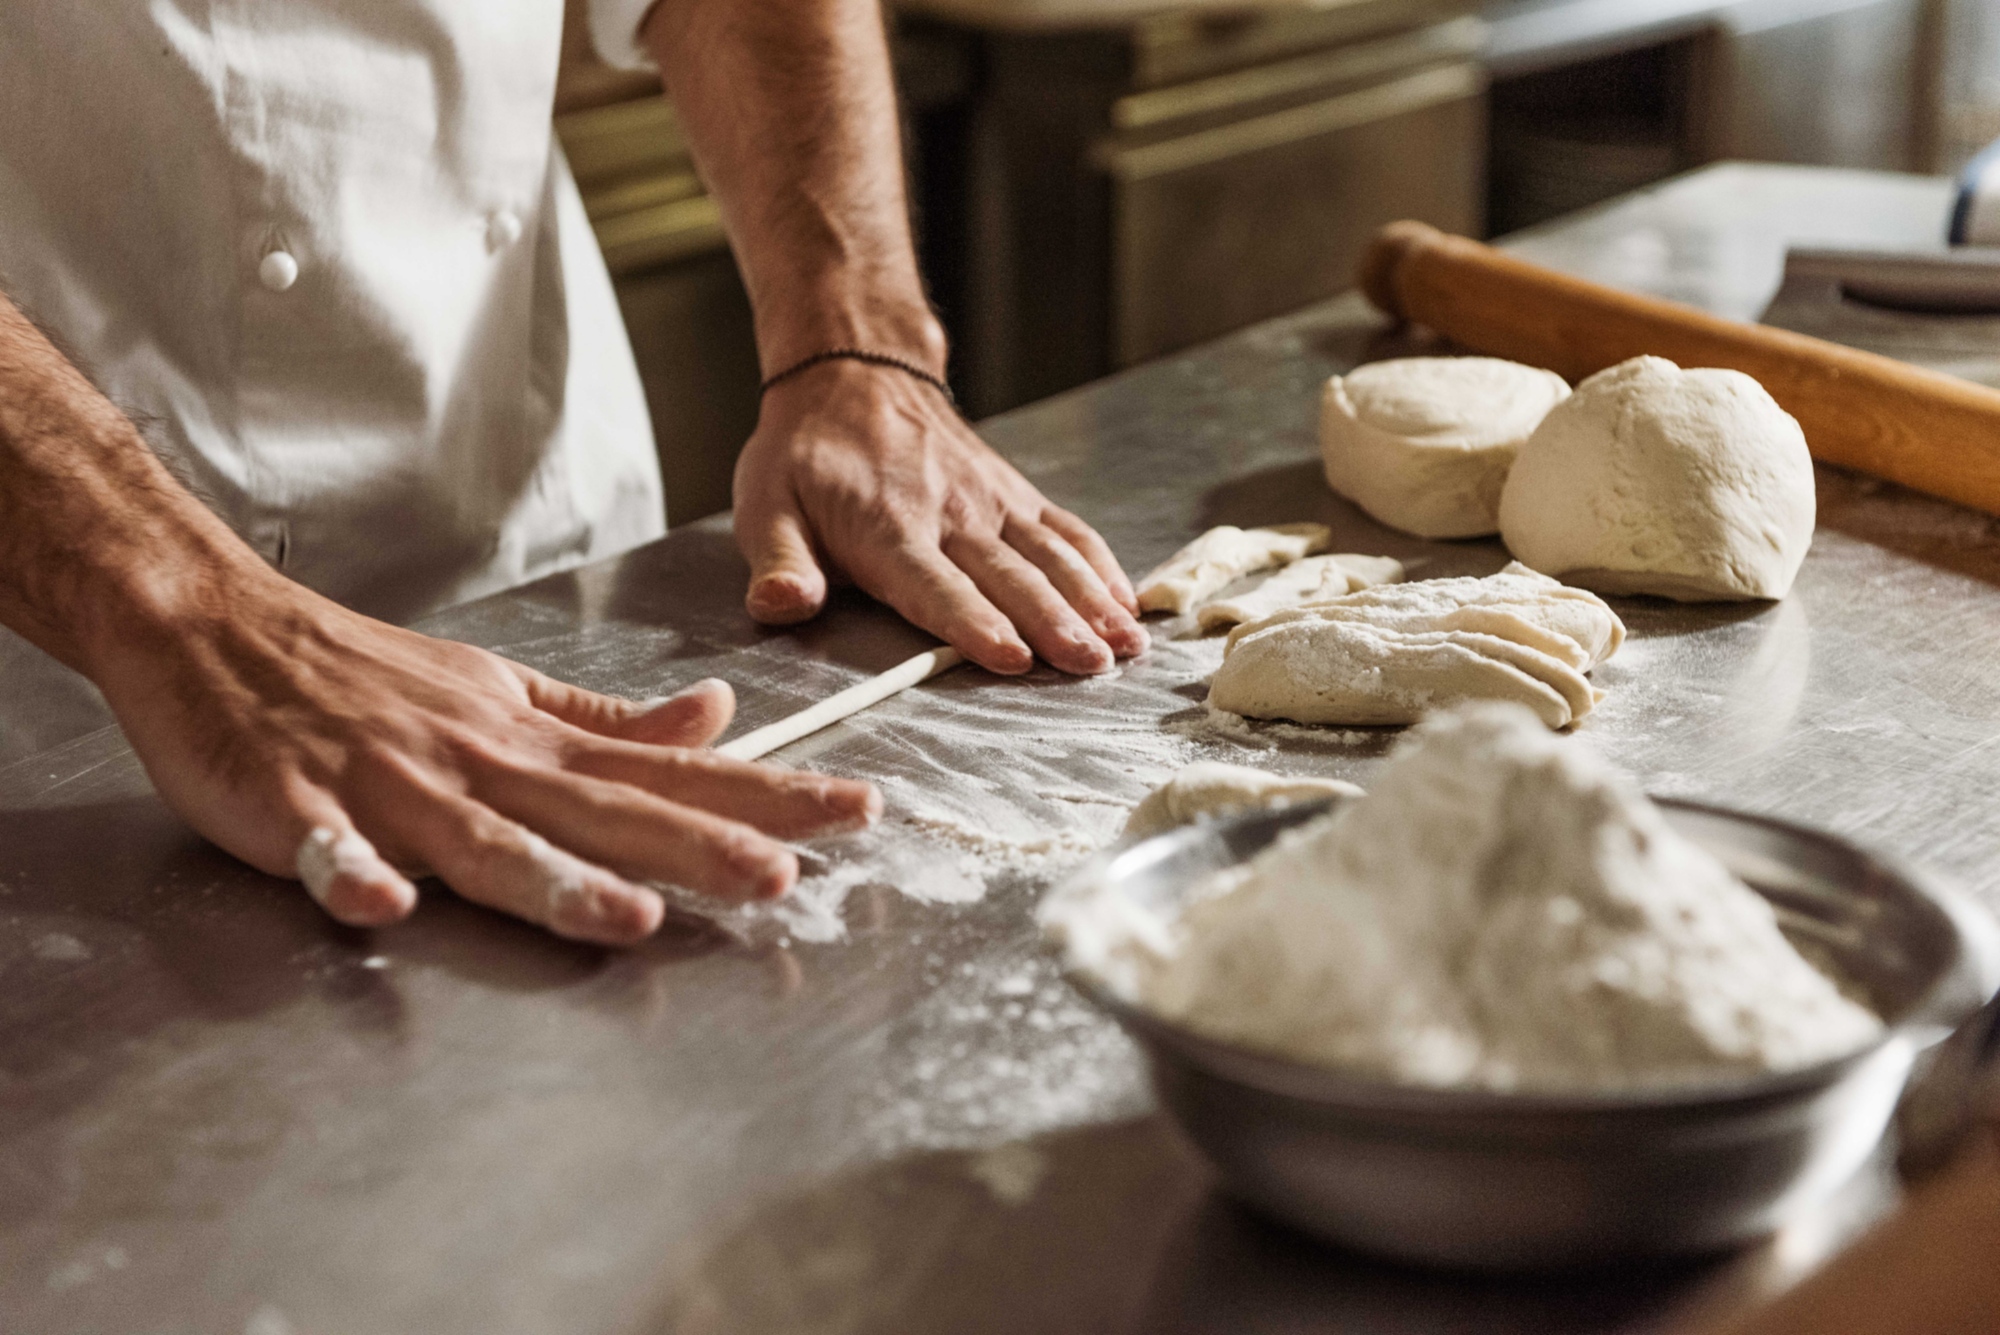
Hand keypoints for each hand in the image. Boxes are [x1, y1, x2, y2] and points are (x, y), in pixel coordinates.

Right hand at [87, 570, 880, 944]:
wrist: (218, 622)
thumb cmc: (367, 671)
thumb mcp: (502, 690)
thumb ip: (608, 721)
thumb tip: (719, 715)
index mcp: (532, 742)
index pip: (669, 773)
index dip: (763, 795)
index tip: (855, 812)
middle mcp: (480, 761)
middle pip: (603, 812)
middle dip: (696, 848)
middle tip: (782, 878)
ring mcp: (389, 781)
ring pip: (484, 839)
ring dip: (555, 879)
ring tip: (629, 918)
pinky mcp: (294, 805)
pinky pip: (324, 846)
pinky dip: (350, 871)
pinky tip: (381, 903)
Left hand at [732, 358, 1148, 675]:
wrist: (855, 373)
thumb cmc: (808, 455)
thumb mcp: (766, 503)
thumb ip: (779, 561)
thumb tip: (779, 605)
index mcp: (887, 528)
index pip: (935, 585)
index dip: (974, 622)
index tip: (1011, 655)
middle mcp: (950, 514)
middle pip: (1010, 577)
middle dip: (1055, 624)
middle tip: (1092, 666)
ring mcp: (992, 502)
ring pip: (1050, 556)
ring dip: (1092, 601)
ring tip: (1125, 644)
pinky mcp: (1017, 493)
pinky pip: (1067, 529)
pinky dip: (1101, 565)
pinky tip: (1128, 603)